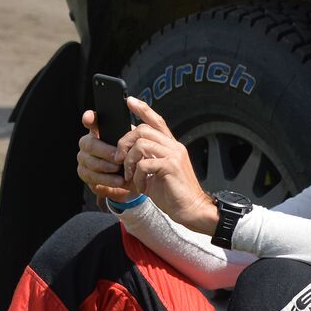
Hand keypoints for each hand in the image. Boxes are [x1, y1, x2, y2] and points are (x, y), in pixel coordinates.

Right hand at [76, 109, 135, 203]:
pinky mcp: (86, 174)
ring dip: (105, 166)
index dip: (88, 119)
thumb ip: (141, 118)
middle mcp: (89, 143)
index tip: (89, 118)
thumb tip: (131, 100)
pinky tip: (117, 180)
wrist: (138, 180)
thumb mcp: (143, 138)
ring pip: (88, 160)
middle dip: (103, 151)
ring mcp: (85, 158)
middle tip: (118, 157)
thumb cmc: (138, 156)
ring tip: (119, 170)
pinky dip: (105, 179)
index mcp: (101, 131)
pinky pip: (90, 176)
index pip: (91, 121)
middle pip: (88, 143)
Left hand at [119, 97, 219, 234]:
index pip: (157, 121)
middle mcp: (173, 146)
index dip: (143, 109)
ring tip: (130, 175)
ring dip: (129, 161)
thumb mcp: (155, 173)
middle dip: (125, 143)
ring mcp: (173, 155)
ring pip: (141, 144)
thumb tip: (124, 154)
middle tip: (119, 160)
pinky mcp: (171, 166)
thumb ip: (144, 160)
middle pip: (143, 129)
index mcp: (170, 146)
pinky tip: (141, 186)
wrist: (191, 209)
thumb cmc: (172, 194)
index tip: (129, 100)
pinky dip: (138, 176)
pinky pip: (145, 163)